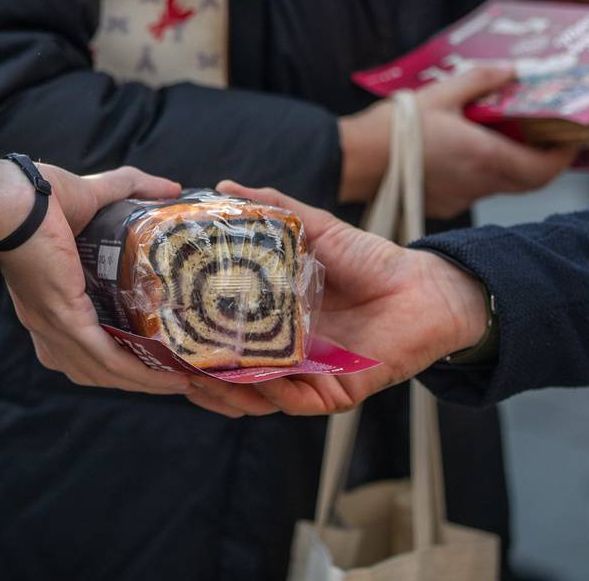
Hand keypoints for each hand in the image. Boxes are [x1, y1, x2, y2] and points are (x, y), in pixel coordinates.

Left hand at [0, 161, 197, 396]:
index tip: (156, 356)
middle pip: (96, 369)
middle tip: (177, 375)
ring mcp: (54, 327)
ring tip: (181, 380)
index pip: (83, 348)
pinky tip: (168, 376)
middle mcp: (47, 326)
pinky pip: (107, 359)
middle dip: (138, 378)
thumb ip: (131, 187)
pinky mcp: (65, 320)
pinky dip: (140, 373)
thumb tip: (171, 187)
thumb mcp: (92, 195)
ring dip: (147, 381)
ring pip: (106, 371)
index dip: (119, 357)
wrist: (12, 195)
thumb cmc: (37, 193)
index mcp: (48, 304)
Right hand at [187, 184, 490, 418]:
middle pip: (232, 375)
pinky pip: (299, 403)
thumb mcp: (315, 229)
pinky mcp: (337, 392)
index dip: (193, 340)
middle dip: (201, 376)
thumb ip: (273, 210)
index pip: (223, 338)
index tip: (164, 330)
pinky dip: (277, 396)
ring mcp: (309, 375)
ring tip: (205, 378)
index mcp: (274, 319)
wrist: (425, 285)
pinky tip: (258, 381)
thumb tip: (225, 186)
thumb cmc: (371, 259)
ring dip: (230, 392)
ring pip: (259, 397)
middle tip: (174, 363)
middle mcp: (286, 352)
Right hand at [339, 64, 572, 215]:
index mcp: (486, 156)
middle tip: (549, 134)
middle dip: (545, 160)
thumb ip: (481, 80)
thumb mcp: (441, 93)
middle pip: (530, 181)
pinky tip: (473, 148)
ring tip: (510, 134)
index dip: (564, 155)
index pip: (544, 169)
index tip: (573, 137)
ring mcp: (463, 196)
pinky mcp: (447, 202)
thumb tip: (512, 71)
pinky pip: (479, 187)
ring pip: (505, 185)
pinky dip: (488, 170)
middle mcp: (481, 183)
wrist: (355, 161)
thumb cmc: (395, 128)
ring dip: (515, 164)